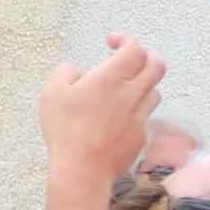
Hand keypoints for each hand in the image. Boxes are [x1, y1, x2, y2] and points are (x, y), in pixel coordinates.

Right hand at [39, 34, 165, 184]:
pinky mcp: (141, 136)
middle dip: (145, 56)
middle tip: (129, 59)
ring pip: (155, 91)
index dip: (125, 39)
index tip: (112, 41)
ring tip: (123, 89)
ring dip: (142, 84)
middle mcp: (131, 94)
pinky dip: (137, 109)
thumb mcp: (53, 93)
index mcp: (111, 78)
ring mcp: (140, 116)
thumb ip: (65, 72)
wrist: (83, 170)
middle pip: (157, 65)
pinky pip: (146, 116)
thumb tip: (74, 70)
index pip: (134, 48)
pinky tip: (119, 116)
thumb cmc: (67, 132)